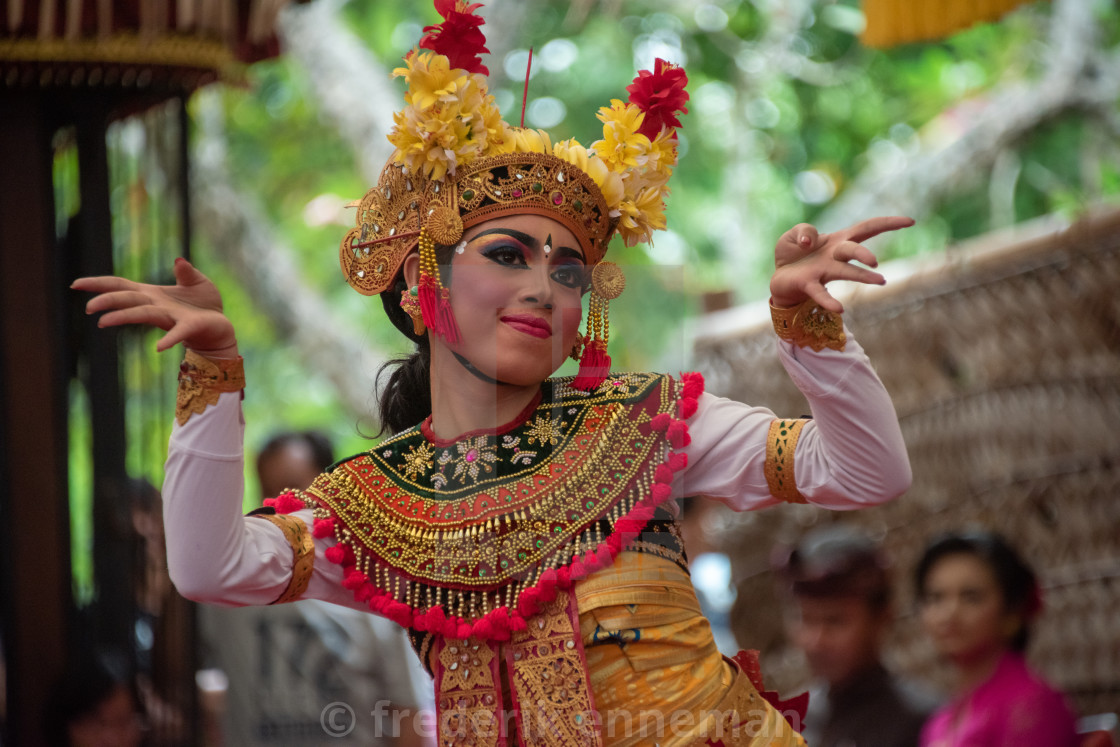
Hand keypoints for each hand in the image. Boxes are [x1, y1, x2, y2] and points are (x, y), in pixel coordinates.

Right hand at [71, 258, 237, 356]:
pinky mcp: (189, 326)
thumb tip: (178, 260)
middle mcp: (156, 306)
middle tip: (88, 308)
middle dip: (107, 301)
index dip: (98, 284)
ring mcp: (170, 317)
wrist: (221, 326)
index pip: (120, 286)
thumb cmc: (205, 305)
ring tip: (104, 322)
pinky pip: (177, 333)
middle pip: (126, 300)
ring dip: (124, 317)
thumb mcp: (197, 282)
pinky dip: (169, 339)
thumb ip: (186, 272)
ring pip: (143, 314)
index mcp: (153, 294)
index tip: (75, 284)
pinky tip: (159, 348)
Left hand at [769, 216, 913, 312]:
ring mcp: (823, 271)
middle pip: (854, 249)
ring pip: (845, 272)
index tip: (910, 222)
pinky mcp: (808, 284)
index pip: (867, 228)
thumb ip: (804, 230)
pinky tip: (839, 309)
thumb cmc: (793, 253)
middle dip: (864, 253)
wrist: (779, 275)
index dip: (888, 223)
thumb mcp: (795, 234)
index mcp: (838, 240)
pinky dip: (829, 300)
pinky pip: (820, 292)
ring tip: (880, 282)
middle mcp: (835, 256)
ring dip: (861, 276)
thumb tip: (810, 241)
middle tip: (875, 262)